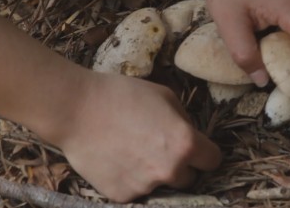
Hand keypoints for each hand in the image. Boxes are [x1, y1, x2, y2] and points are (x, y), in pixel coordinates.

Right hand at [0, 0, 219, 202]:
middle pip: (188, 178)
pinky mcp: (122, 196)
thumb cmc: (122, 94)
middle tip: (158, 146)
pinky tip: (117, 159)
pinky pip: (136, 191)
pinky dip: (131, 179)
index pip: (213, 160)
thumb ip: (185, 119)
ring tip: (132, 150)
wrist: (76, 109)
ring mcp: (145, 187)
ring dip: (154, 172)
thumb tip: (191, 134)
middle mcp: (170, 170)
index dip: (205, 153)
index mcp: (186, 144)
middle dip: (179, 164)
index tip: (196, 149)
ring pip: (161, 184)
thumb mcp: (164, 95)